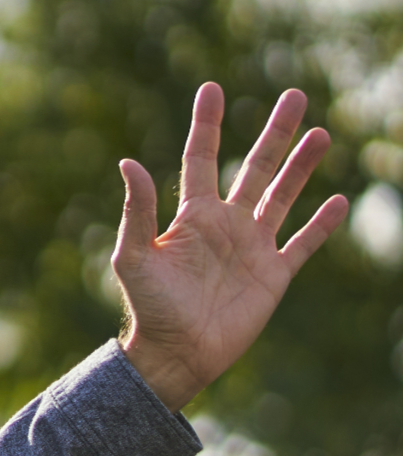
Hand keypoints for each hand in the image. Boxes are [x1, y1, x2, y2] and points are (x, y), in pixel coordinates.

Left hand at [114, 83, 347, 409]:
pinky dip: (320, 225)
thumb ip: (138, 211)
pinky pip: (302, 244)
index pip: (201, 160)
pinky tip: (336, 202)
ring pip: (283, 197)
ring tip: (320, 134)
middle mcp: (225, 227)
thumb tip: (128, 162)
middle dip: (275, 134)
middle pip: (256, 168)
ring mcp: (251, 249)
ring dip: (301, 167)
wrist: (175, 356)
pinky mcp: (273, 275)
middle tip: (295, 96)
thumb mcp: (136, 257)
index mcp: (193, 219)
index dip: (207, 126)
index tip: (211, 90)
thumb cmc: (149, 310)